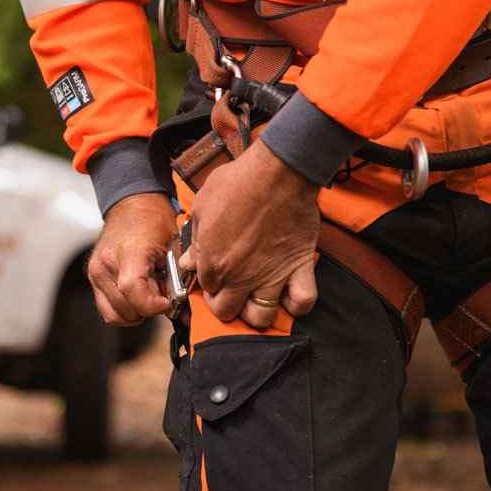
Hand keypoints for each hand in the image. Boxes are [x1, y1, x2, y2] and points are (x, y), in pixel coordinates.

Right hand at [87, 193, 176, 325]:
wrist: (132, 204)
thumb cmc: (152, 220)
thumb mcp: (172, 244)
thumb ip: (176, 275)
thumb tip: (182, 305)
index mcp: (129, 250)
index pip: (132, 289)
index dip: (152, 305)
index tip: (166, 303)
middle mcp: (106, 263)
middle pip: (128, 307)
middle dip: (150, 308)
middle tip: (162, 294)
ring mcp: (97, 272)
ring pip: (117, 314)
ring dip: (138, 312)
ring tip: (149, 294)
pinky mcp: (94, 278)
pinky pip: (108, 311)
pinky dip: (125, 312)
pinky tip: (138, 299)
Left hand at [178, 139, 320, 328]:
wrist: (278, 172)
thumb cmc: (238, 183)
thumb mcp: (202, 207)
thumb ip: (194, 240)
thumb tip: (188, 262)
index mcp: (213, 261)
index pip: (205, 288)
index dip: (208, 282)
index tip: (214, 273)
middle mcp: (240, 275)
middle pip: (227, 311)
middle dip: (225, 305)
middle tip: (230, 291)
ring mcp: (271, 275)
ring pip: (261, 317)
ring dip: (256, 313)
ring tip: (256, 298)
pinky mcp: (299, 267)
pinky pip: (303, 301)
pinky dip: (298, 304)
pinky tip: (289, 295)